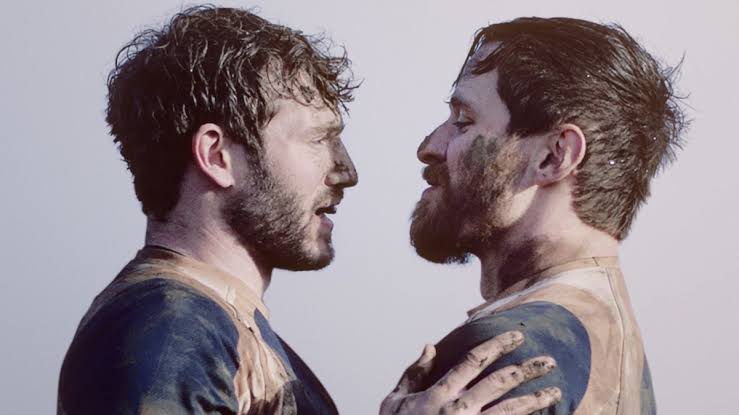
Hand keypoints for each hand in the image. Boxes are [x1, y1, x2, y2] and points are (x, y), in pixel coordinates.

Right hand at [380, 331, 559, 414]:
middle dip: (527, 369)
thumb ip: (414, 373)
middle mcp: (458, 410)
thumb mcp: (394, 402)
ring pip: (511, 411)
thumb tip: (430, 345)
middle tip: (549, 361)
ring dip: (535, 400)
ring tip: (554, 391)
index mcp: (439, 394)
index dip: (498, 345)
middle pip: (500, 382)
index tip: (517, 336)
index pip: (474, 360)